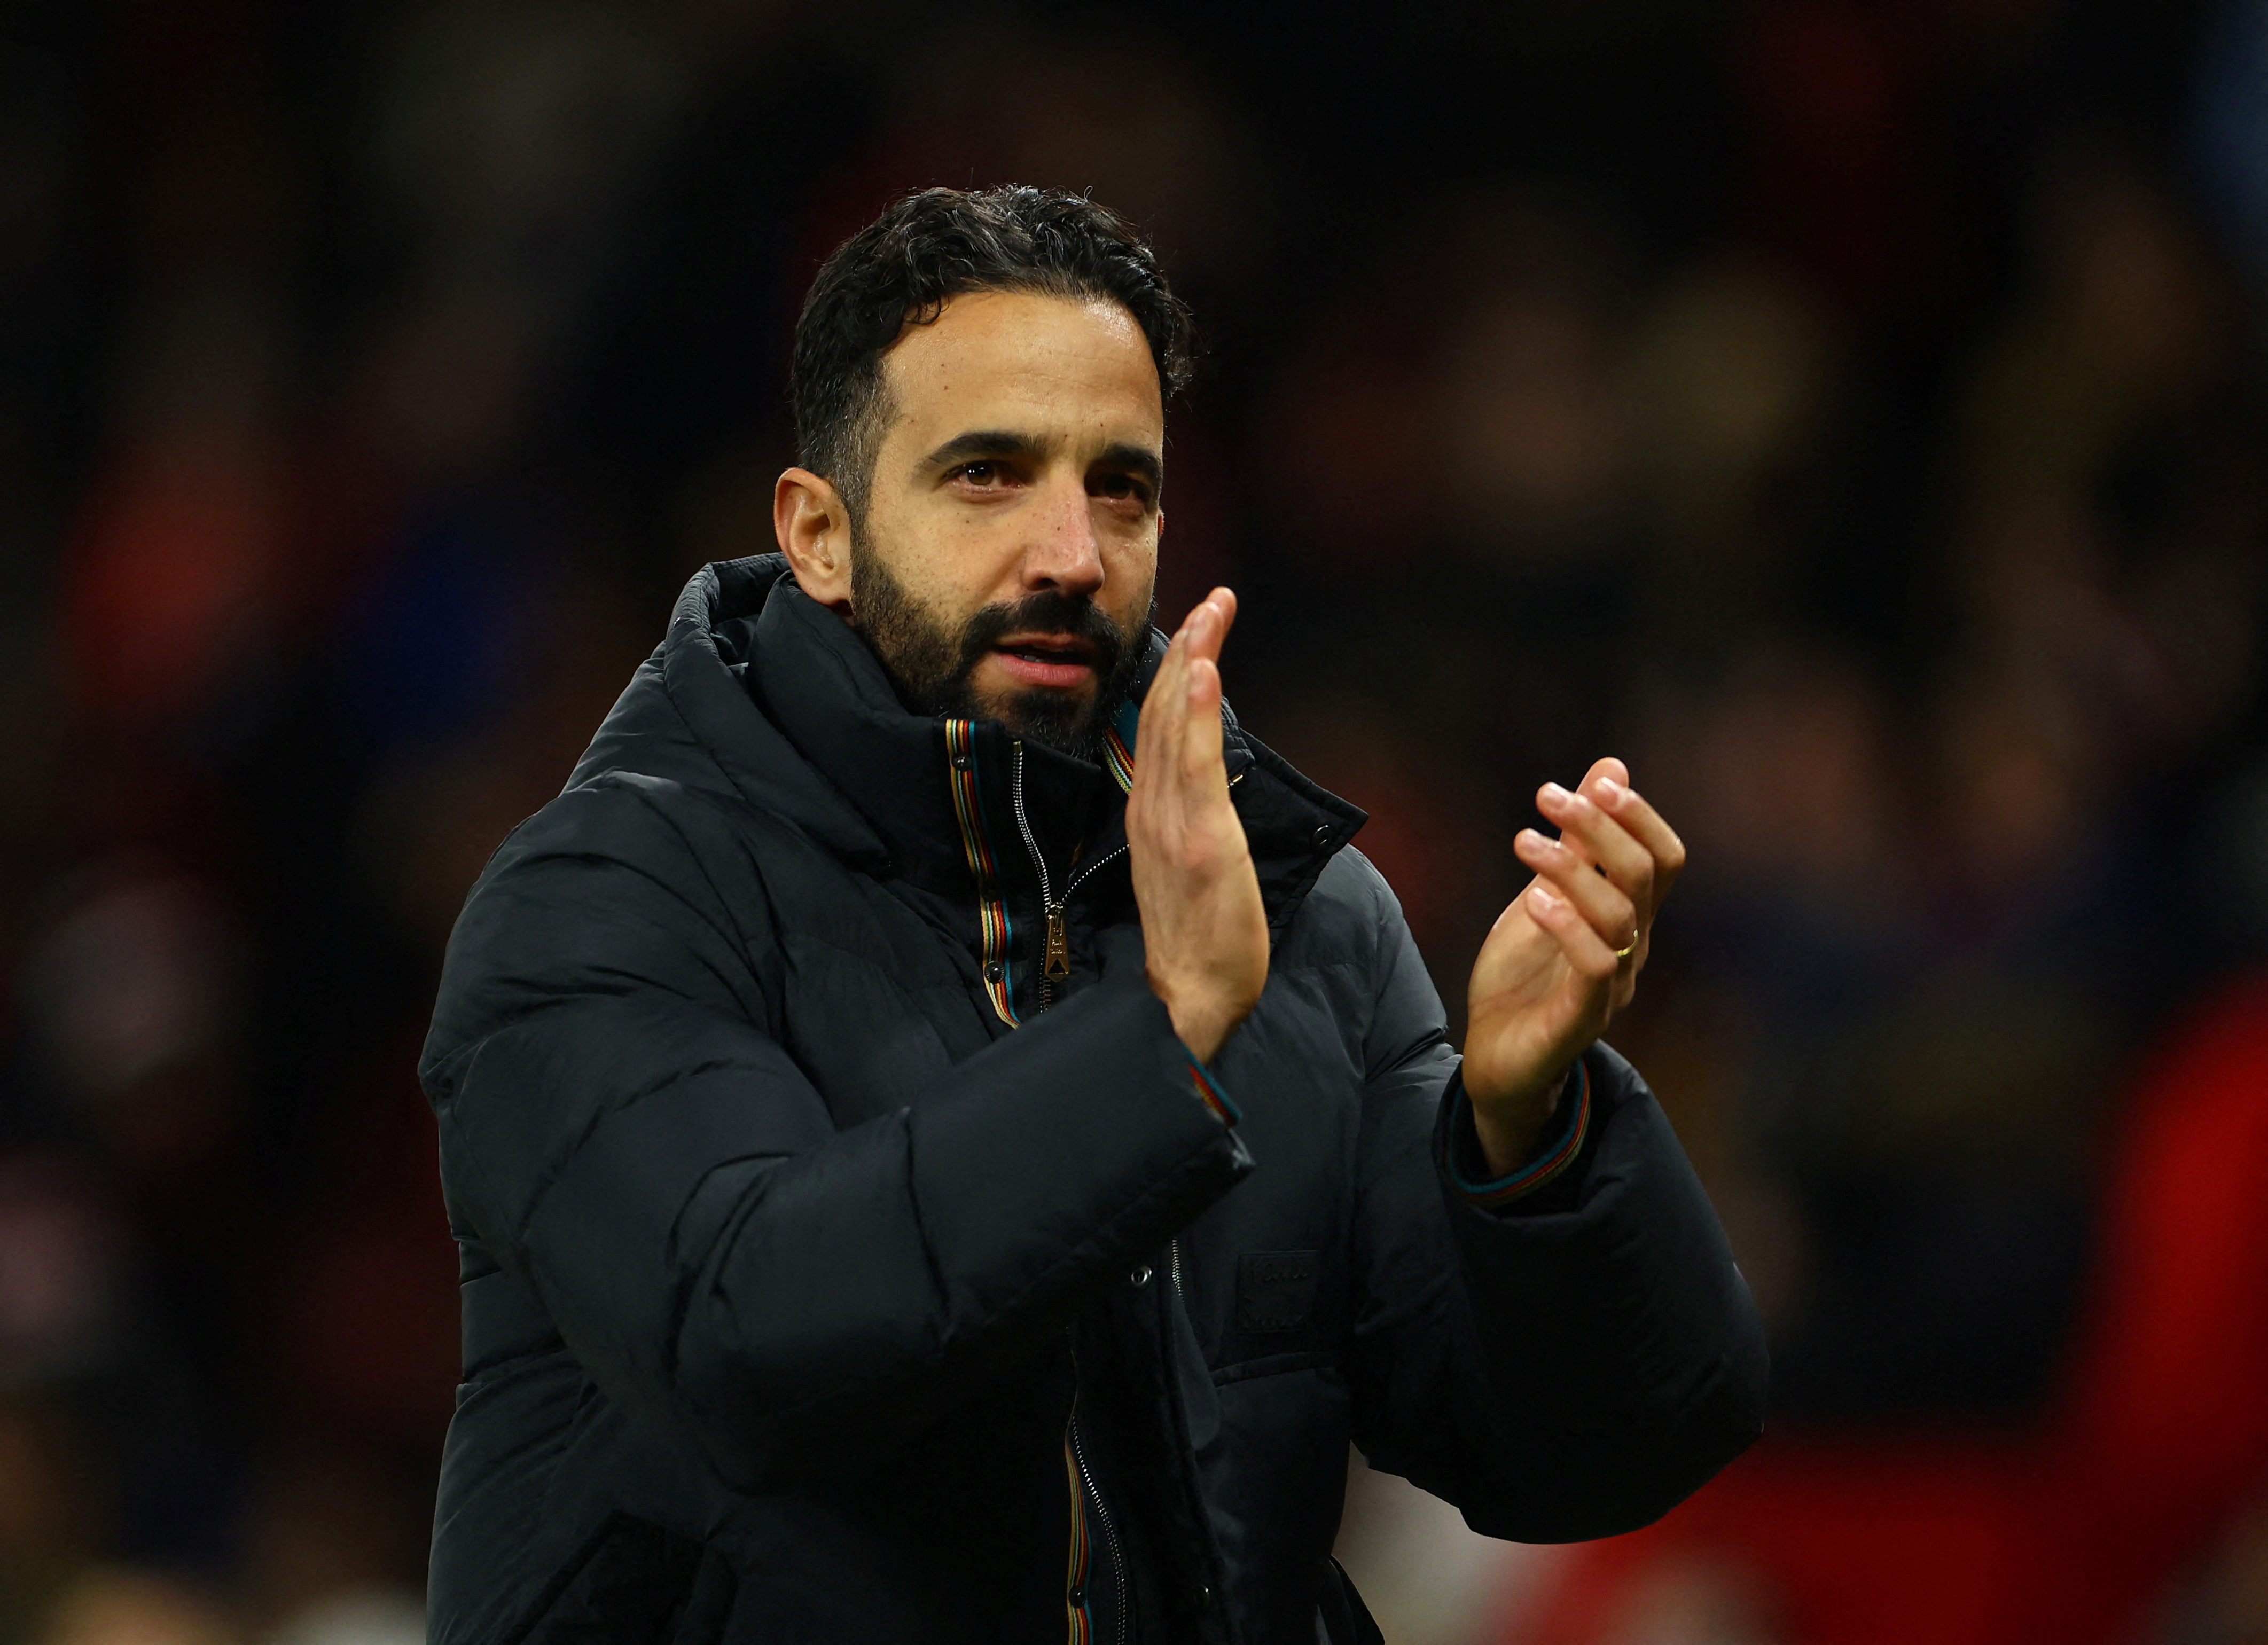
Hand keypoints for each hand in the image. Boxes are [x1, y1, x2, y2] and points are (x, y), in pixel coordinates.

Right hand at [1127, 588, 1268, 1062]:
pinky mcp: (1201, 842)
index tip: (1200, 626)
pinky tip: (1204, 671)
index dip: (1177, 673)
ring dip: (1195, 662)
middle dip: (1189, 649)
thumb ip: (1188, 824)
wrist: (1190, 1002)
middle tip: (1213, 599)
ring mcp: (1173, 823)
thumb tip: (1199, 792)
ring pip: (1178, 726)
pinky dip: (1197, 714)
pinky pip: (1196, 767)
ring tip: (1210, 612)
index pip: (1161, 727)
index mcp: (1150, 814)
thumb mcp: (1188, 869)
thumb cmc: (1198, 943)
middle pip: (1166, 713)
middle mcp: (1153, 809)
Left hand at [1462, 758, 1685, 1173]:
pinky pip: (1596, 967)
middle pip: (1643, 876)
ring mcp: (1612, 985)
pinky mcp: (1581, 1018)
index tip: (1599, 782)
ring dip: (1571, 867)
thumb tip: (1611, 767)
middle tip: (1547, 797)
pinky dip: (1568, 926)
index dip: (1641, 816)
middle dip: (1599, 826)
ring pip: (1619, 916)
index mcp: (1629, 916)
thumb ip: (1579, 841)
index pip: (1663, 859)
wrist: (1497, 1057)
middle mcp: (1632, 948)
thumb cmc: (1526, 974)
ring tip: (1524, 841)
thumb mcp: (1545, 893)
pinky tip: (1533, 900)